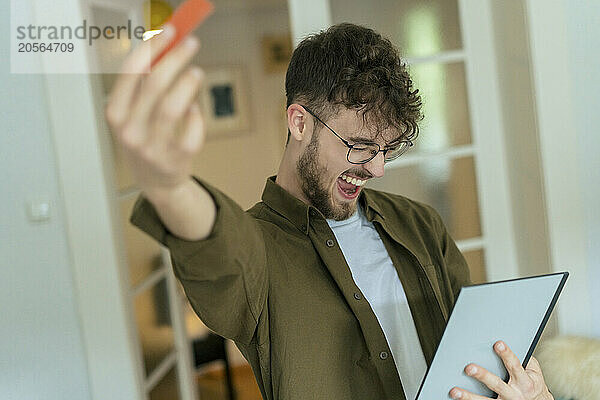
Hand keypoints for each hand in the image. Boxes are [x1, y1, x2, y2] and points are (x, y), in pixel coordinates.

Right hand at [105, 24, 204, 197]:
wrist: (156, 181)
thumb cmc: (145, 139)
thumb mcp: (133, 113)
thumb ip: (144, 83)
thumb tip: (165, 45)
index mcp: (115, 113)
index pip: (131, 71)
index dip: (152, 47)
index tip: (169, 31)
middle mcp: (129, 131)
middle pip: (155, 84)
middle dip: (176, 58)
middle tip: (192, 44)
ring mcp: (152, 147)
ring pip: (174, 107)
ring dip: (189, 83)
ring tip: (196, 73)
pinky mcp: (175, 159)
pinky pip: (191, 130)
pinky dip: (197, 116)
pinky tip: (194, 111)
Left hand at [449, 341, 553, 399]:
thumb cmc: (532, 384)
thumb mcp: (533, 371)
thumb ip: (521, 358)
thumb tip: (503, 343)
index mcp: (525, 382)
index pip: (514, 365)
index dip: (506, 354)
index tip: (498, 344)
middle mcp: (514, 394)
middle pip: (496, 384)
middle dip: (482, 376)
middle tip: (469, 368)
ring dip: (469, 396)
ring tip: (455, 391)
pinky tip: (457, 399)